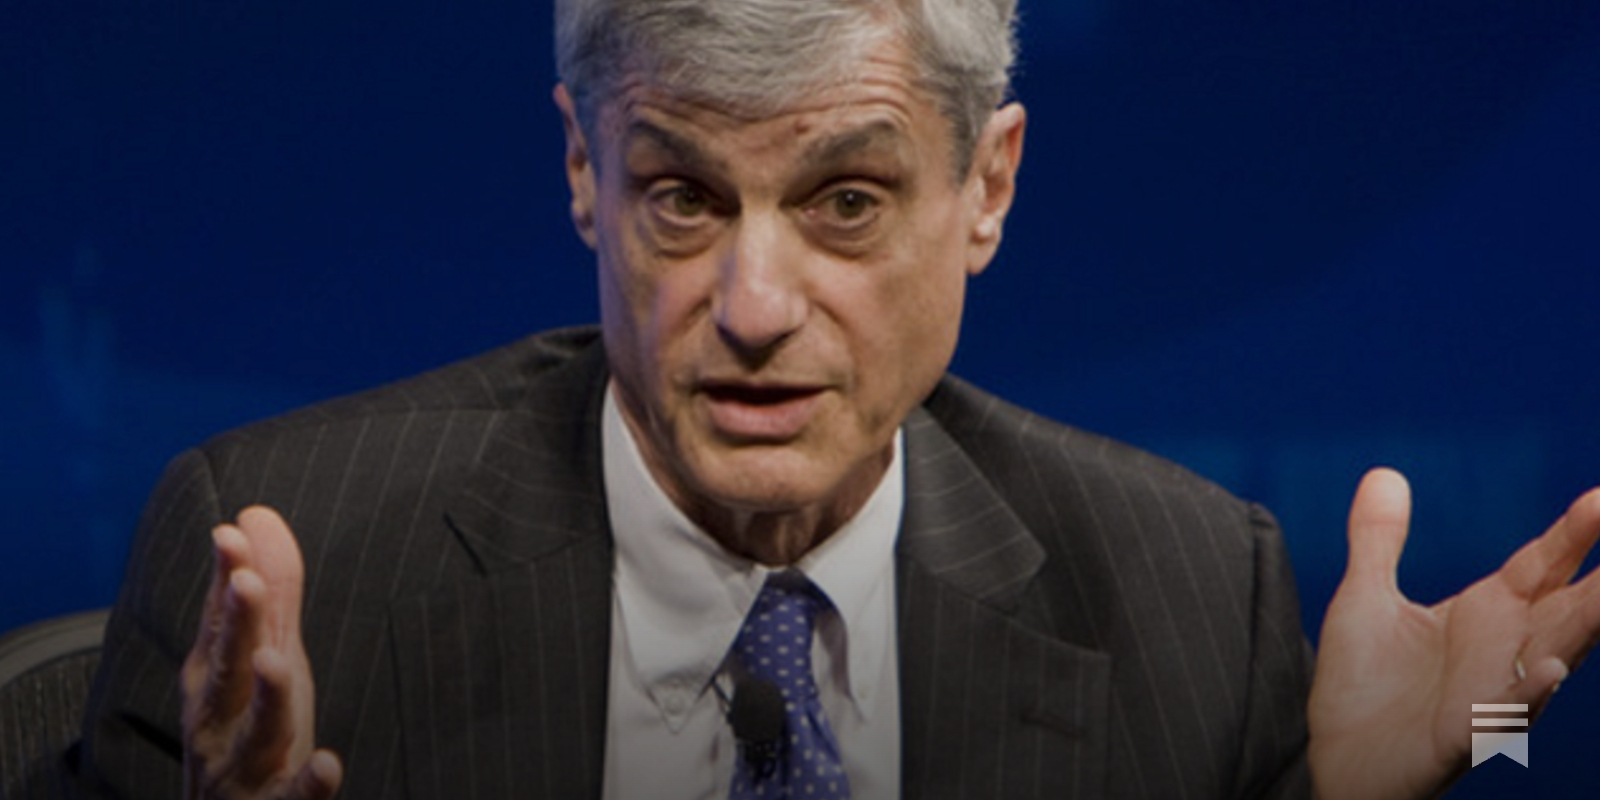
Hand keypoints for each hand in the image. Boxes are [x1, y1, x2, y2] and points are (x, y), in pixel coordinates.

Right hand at [181, 506, 342, 798]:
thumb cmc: (250, 730)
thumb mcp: (265, 656)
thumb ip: (268, 591)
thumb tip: (254, 514)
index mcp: (215, 680)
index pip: (220, 622)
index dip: (227, 579)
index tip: (230, 535)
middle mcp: (218, 724)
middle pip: (227, 672)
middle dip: (235, 627)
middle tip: (247, 583)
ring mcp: (243, 771)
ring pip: (252, 736)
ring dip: (263, 699)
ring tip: (274, 662)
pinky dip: (307, 784)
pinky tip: (327, 763)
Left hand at [1308, 468, 1599, 799]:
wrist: (1332, 759)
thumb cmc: (1361, 686)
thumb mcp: (1365, 598)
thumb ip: (1379, 539)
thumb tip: (1383, 472)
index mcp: (1489, 614)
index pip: (1544, 563)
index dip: (1575, 532)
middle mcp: (1504, 652)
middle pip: (1570, 607)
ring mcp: (1490, 694)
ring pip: (1556, 656)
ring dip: (1585, 627)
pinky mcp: (1462, 736)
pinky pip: (1504, 714)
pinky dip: (1530, 691)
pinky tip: (1550, 666)